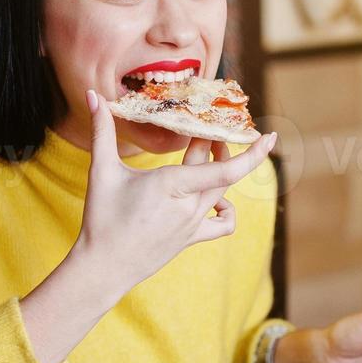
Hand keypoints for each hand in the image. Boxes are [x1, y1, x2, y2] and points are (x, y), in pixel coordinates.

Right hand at [73, 88, 275, 296]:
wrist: (103, 267)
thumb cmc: (101, 218)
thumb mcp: (101, 171)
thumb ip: (101, 130)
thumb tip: (92, 95)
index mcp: (172, 185)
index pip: (224, 169)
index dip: (251, 154)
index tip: (269, 136)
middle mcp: (189, 206)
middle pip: (220, 170)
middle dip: (217, 146)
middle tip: (206, 131)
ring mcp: (193, 225)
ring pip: (222, 193)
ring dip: (221, 171)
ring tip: (208, 156)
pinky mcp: (192, 238)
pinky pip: (223, 224)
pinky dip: (226, 210)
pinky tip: (213, 201)